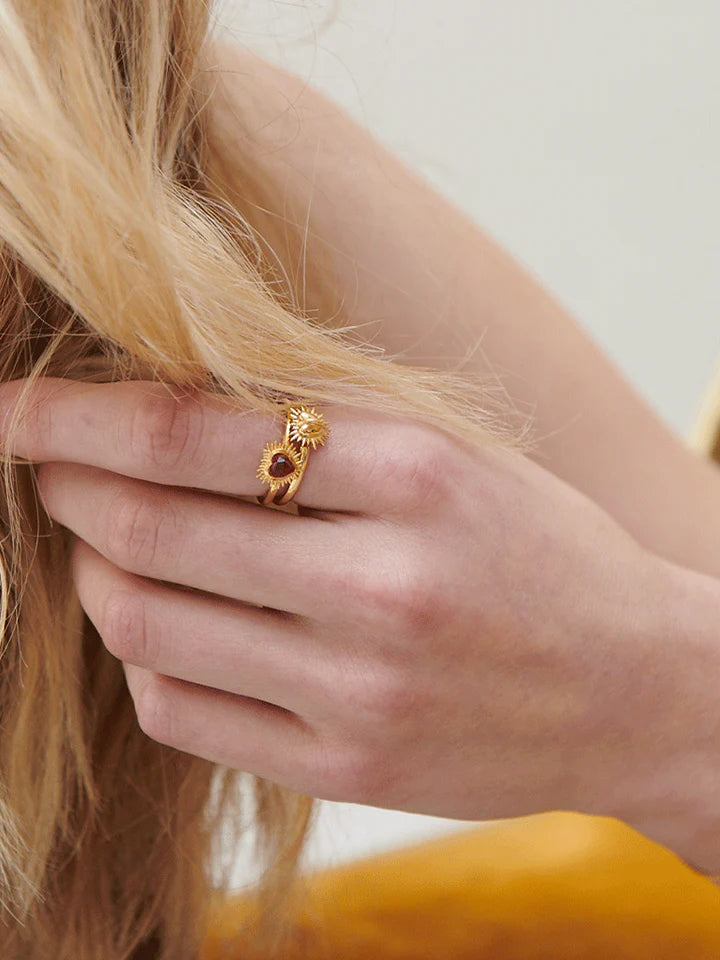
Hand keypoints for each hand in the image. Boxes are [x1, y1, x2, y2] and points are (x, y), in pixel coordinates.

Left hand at [0, 377, 711, 841]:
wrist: (641, 690)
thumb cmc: (545, 554)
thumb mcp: (455, 458)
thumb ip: (322, 432)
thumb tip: (168, 410)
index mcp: (416, 479)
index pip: (194, 434)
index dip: (78, 415)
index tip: (16, 406)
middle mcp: (382, 586)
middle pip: (149, 528)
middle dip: (63, 485)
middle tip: (41, 463)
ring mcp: (360, 691)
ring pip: (146, 624)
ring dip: (91, 572)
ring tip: (97, 541)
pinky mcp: (346, 768)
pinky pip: (181, 711)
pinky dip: (140, 656)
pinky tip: (158, 623)